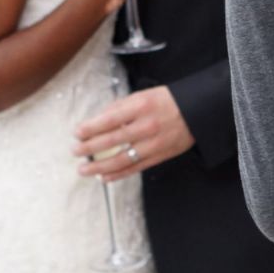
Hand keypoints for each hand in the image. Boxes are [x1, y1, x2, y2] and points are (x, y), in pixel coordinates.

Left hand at [74, 85, 193, 177]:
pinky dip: (118, 174)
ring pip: (121, 159)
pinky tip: (104, 177)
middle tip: (75, 151)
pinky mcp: (159, 157)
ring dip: (99, 167)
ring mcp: (153, 144)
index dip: (91, 128)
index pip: (109, 119)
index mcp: (140, 106)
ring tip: (83, 169)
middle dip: (90, 148)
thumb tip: (98, 119)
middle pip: (112, 141)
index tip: (77, 133)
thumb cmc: (167, 101)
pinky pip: (135, 168)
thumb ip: (121, 106)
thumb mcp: (143, 95)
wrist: (198, 112)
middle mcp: (146, 126)